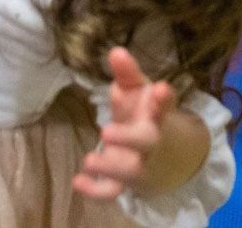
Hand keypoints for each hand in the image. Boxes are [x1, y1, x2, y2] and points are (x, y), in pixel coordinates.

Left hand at [73, 48, 177, 200]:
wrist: (161, 155)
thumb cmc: (144, 113)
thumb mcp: (138, 90)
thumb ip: (127, 73)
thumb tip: (115, 50)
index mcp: (156, 113)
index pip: (164, 104)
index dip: (162, 98)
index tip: (160, 88)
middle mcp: (151, 139)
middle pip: (146, 142)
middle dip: (129, 138)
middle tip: (106, 132)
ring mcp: (139, 162)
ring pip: (129, 170)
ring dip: (109, 166)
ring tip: (89, 160)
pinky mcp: (125, 181)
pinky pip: (113, 190)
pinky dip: (96, 190)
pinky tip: (77, 182)